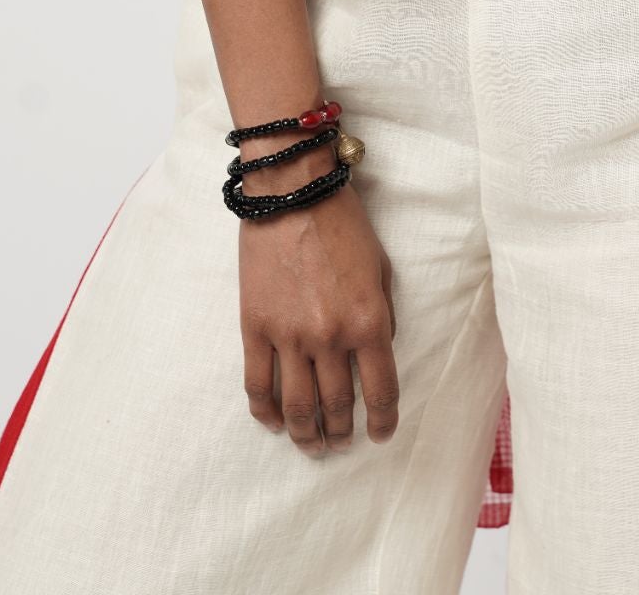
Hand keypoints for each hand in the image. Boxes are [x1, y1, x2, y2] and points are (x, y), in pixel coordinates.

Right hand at [239, 158, 398, 453]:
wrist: (294, 193)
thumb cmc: (344, 224)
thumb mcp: (381, 270)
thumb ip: (382, 315)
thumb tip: (376, 354)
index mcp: (369, 322)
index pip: (381, 391)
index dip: (383, 420)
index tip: (380, 434)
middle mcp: (330, 338)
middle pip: (337, 406)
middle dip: (341, 432)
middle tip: (341, 443)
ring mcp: (289, 336)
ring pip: (298, 406)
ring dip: (307, 434)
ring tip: (313, 444)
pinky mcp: (255, 328)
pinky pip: (258, 384)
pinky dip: (266, 412)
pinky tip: (274, 423)